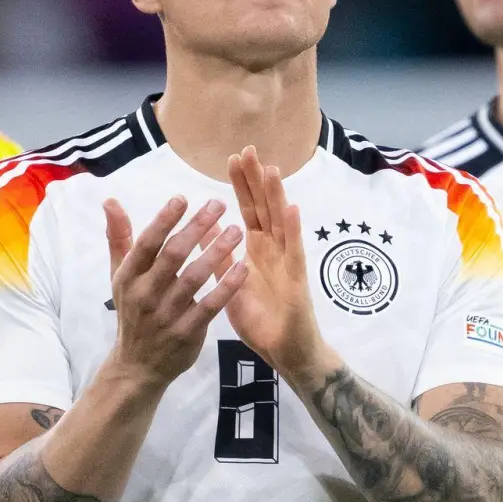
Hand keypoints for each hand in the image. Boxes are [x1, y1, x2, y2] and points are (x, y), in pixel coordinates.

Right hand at [102, 196, 248, 392]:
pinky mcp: (186, 332)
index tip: (183, 198)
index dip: (164, 220)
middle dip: (197, 227)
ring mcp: (166, 315)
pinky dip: (226, 287)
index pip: (147, 243)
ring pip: (194, 278)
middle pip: (173, 255)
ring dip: (217, 252)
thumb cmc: (133, 311)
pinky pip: (210, 306)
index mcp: (129, 276)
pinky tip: (242, 268)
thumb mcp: (120, 276)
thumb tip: (110, 201)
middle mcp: (145, 294)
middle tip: (219, 204)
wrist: (137, 366)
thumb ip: (119, 238)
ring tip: (236, 231)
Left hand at [223, 147, 336, 385]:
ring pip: (282, 222)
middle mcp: (274, 250)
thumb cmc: (262, 320)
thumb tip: (205, 228)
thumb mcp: (231, 284)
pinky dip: (294, 229)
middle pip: (265, 208)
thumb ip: (220, 257)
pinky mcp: (297, 280)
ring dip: (276, 196)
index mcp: (257, 250)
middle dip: (256, 180)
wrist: (286, 352)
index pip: (249, 210)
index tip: (233, 158)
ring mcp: (288, 262)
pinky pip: (294, 252)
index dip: (242, 185)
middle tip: (248, 150)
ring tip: (270, 168)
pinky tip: (291, 209)